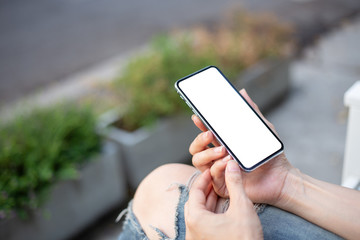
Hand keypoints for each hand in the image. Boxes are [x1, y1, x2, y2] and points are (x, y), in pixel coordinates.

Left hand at [185, 160, 262, 239]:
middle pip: (194, 201)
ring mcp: (196, 239)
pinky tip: (222, 208)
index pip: (195, 190)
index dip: (204, 177)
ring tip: (221, 191)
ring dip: (208, 201)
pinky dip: (210, 213)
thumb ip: (235, 184)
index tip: (212, 170)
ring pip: (198, 214)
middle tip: (217, 179)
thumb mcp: (242, 208)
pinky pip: (202, 224)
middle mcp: (191, 230)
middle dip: (206, 189)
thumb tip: (231, 165)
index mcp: (195, 219)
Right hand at [189, 89, 293, 204]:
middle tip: (210, 134)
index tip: (197, 116)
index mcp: (223, 144)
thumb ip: (251, 111)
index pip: (205, 134)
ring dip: (207, 154)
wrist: (281, 177)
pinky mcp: (222, 185)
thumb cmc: (270, 154)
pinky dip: (218, 168)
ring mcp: (218, 171)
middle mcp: (217, 157)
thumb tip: (242, 92)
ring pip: (198, 161)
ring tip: (224, 151)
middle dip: (199, 139)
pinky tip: (229, 163)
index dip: (199, 125)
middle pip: (195, 147)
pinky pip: (211, 176)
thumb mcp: (261, 129)